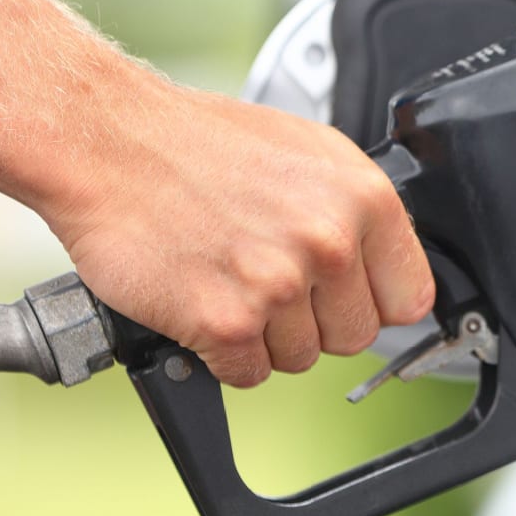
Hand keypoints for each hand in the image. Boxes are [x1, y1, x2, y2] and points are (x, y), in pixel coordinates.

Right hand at [41, 83, 434, 386]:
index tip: (343, 296)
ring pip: (300, 358)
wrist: (107, 142)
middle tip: (266, 277)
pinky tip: (202, 302)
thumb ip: (354, 212)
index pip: (408, 298)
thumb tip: (385, 266)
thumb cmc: (197, 144)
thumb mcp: (307, 152)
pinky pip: (248, 374)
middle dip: (313, 319)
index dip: (371, 301)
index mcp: (363, 199)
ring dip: (263, 336)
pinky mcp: (227, 322)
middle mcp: (328, 243)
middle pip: (353, 337)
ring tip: (228, 279)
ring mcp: (278, 284)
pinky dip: (221, 353)